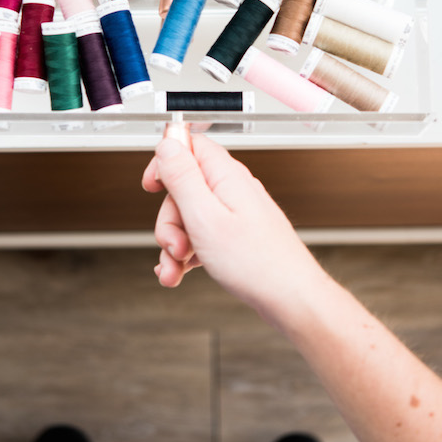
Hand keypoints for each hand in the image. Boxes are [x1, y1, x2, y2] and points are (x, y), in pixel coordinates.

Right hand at [142, 134, 321, 328]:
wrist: (290, 297)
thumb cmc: (256, 263)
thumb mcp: (205, 217)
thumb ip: (182, 177)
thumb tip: (167, 143)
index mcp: (225, 176)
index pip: (188, 146)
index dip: (165, 163)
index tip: (151, 187)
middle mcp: (233, 189)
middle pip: (183, 189)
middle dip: (169, 219)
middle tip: (174, 244)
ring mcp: (236, 212)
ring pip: (190, 217)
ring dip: (175, 244)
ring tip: (177, 267)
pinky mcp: (238, 234)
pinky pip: (203, 236)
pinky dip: (188, 254)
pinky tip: (182, 272)